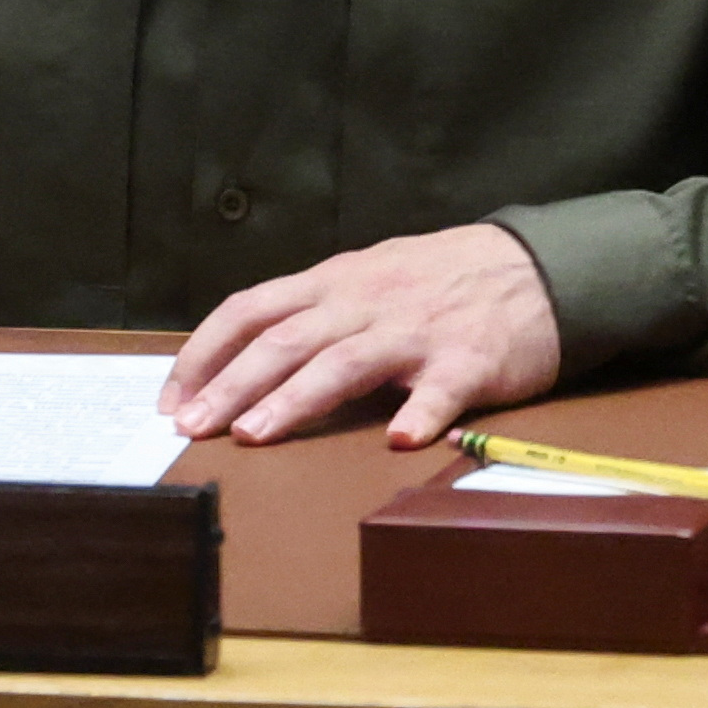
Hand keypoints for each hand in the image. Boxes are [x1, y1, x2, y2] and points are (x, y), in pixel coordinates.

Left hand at [160, 224, 563, 446]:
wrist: (535, 266)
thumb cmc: (441, 280)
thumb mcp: (367, 279)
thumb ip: (315, 315)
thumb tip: (243, 360)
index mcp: (334, 284)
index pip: (251, 310)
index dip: (204, 354)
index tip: (171, 399)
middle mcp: (366, 303)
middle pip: (285, 340)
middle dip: (231, 385)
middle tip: (193, 428)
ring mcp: (417, 331)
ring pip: (345, 362)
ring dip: (296, 399)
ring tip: (257, 435)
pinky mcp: (469, 360)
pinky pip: (441, 389)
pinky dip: (420, 414)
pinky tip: (399, 441)